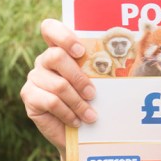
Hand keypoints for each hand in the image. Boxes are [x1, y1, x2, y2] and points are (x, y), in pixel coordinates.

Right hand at [19, 19, 97, 151]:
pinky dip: (68, 113)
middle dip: (78, 77)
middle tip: (93, 94)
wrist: (80, 132)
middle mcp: (44, 59)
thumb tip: (131, 57)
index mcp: (60, 48)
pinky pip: (51, 101)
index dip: (63, 36)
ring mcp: (34, 77)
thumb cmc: (93, 101)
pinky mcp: (29, 96)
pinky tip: (76, 121)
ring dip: (78, 102)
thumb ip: (103, 67)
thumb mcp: (100, 81)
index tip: (81, 51)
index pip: (50, 28)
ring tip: (90, 115)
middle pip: (56, 56)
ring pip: (58, 84)